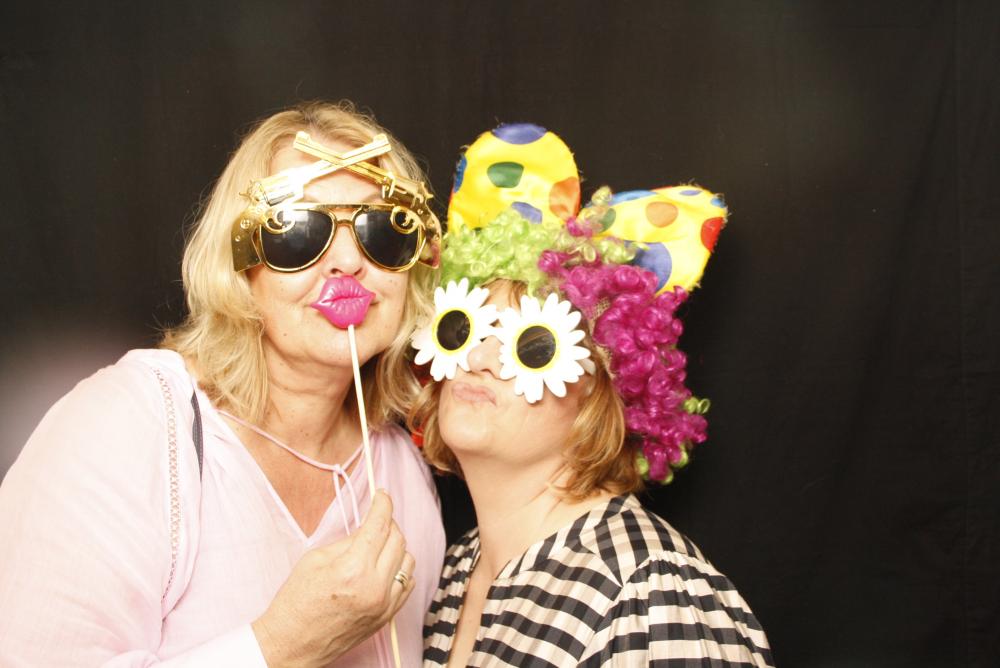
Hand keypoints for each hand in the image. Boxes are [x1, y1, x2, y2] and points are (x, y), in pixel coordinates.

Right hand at [252, 490, 414, 667]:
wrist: (292, 644)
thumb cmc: (296, 601)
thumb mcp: (315, 559)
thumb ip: (348, 540)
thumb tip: (369, 526)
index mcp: (353, 568)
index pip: (379, 525)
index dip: (383, 504)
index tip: (382, 495)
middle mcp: (374, 587)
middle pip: (398, 540)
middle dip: (388, 523)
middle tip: (376, 519)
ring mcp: (384, 604)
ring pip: (407, 561)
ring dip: (396, 547)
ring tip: (377, 546)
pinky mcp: (387, 617)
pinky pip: (406, 584)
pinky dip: (399, 570)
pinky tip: (384, 567)